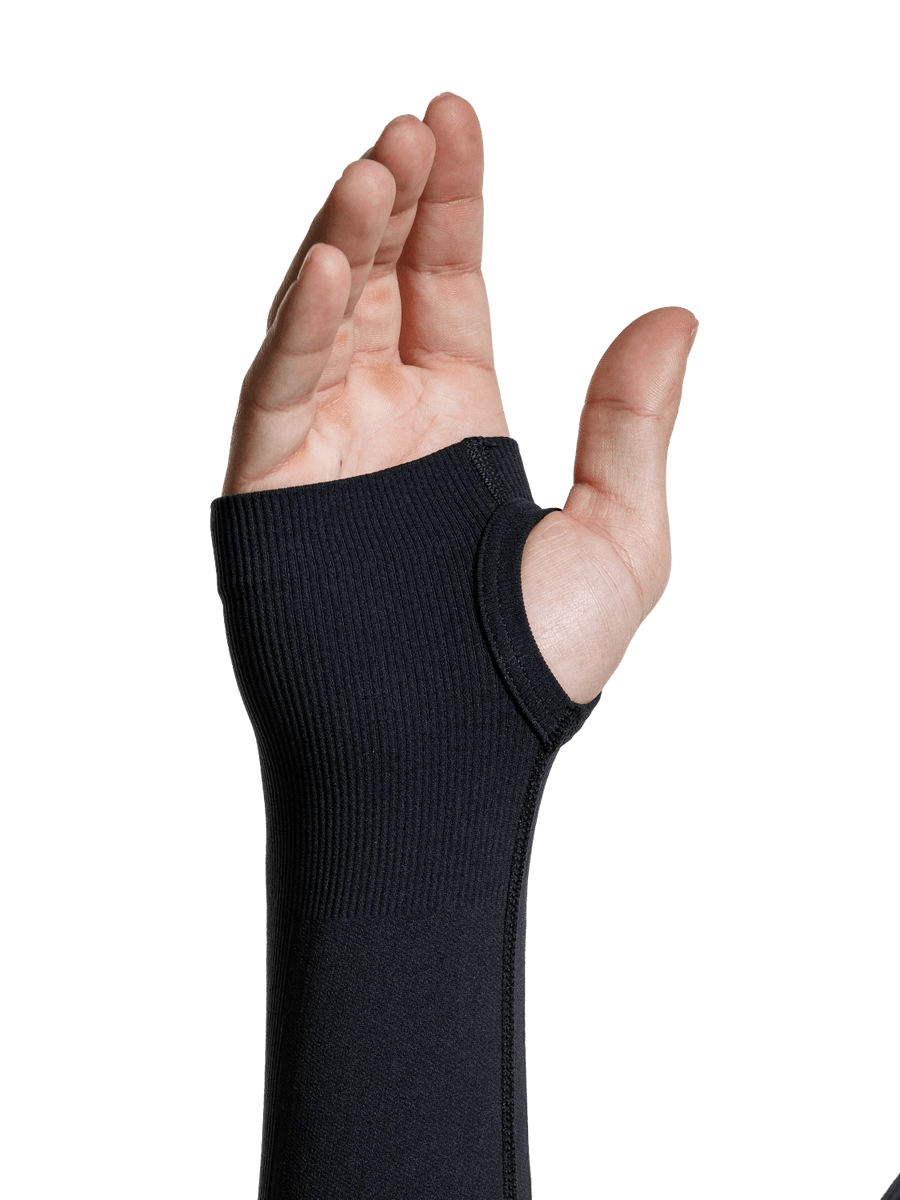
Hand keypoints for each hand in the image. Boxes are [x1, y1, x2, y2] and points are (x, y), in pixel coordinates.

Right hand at [219, 91, 697, 704]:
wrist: (448, 760)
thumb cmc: (532, 668)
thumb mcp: (620, 539)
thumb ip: (635, 427)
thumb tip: (677, 313)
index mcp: (460, 418)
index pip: (450, 282)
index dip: (454, 201)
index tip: (456, 118)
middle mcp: (386, 418)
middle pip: (379, 278)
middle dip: (393, 199)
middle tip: (413, 129)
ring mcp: (323, 445)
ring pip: (319, 314)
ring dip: (342, 236)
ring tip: (377, 166)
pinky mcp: (270, 485)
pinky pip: (277, 387)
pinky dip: (297, 325)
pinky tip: (328, 264)